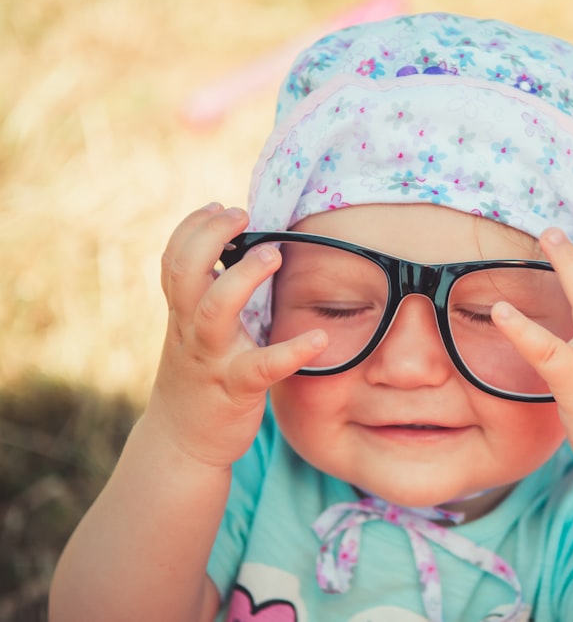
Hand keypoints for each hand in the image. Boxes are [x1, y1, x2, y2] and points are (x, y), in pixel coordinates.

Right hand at [148, 203, 326, 467]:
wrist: (181, 442)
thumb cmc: (199, 377)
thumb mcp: (194, 333)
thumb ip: (209, 295)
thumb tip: (235, 251)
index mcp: (183, 314)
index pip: (174, 260)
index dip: (192, 229)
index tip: (217, 207)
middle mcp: (191, 331)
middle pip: (184, 273)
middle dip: (208, 237)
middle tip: (240, 214)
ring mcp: (212, 360)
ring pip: (214, 312)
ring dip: (241, 278)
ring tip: (272, 255)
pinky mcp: (236, 390)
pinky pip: (263, 367)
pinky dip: (292, 351)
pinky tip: (320, 336)